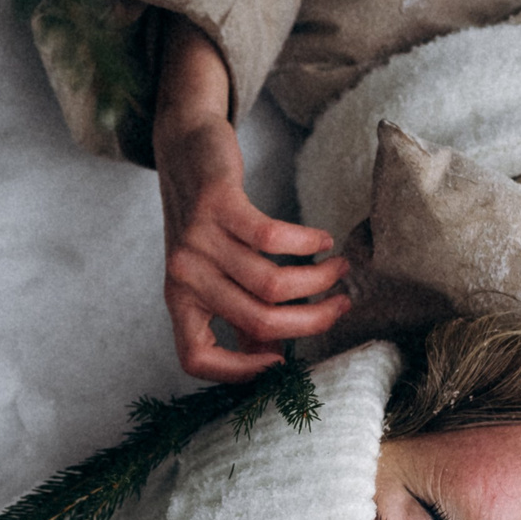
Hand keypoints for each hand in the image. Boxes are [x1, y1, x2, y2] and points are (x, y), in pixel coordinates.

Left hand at [152, 17, 348, 380]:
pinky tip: (322, 239)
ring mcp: (198, 240)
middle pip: (258, 320)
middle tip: (340, 305)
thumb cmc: (208, 221)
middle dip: (312, 320)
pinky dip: (307, 243)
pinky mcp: (217, 204)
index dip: (239, 371)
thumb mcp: (214, 272)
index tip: (282, 359)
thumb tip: (276, 356)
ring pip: (272, 282)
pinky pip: (273, 239)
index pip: (196, 357)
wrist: (183, 148)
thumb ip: (239, 314)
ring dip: (319, 278)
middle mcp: (184, 276)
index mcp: (180, 301)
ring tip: (339, 269)